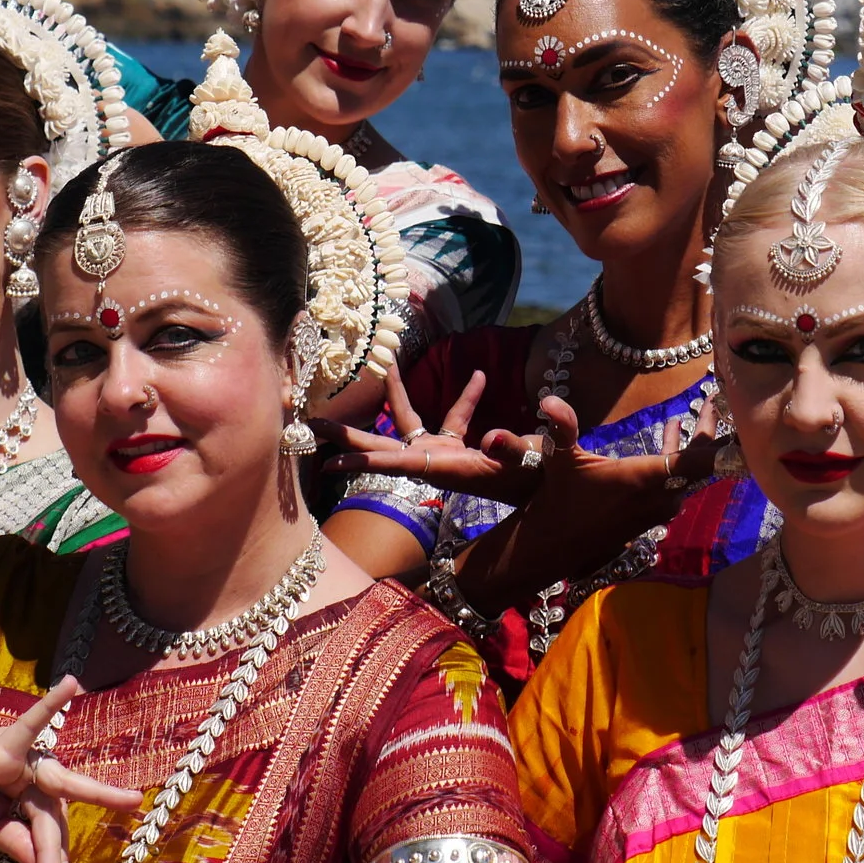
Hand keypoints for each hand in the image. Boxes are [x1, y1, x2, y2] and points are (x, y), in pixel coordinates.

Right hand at [0, 678, 144, 862]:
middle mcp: (26, 766)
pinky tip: (71, 683)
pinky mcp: (1, 745)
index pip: (47, 817)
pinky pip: (31, 725)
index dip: (53, 851)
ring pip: (46, 796)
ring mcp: (16, 753)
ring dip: (50, 839)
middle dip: (58, 844)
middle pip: (52, 808)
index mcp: (23, 786)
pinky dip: (51, 705)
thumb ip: (18, 844)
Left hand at [317, 366, 535, 502]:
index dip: (363, 463)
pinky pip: (454, 419)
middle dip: (349, 435)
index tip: (329, 463)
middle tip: (311, 422)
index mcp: (448, 469)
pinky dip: (467, 398)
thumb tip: (497, 436)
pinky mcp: (460, 450)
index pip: (398, 465)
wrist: (552, 502)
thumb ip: (514, 450)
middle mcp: (437, 464)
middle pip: (383, 447)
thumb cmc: (541, 485)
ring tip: (382, 360)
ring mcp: (446, 455)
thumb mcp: (533, 465)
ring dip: (395, 395)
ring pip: (409, 424)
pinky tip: (479, 377)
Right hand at [476, 396, 724, 603]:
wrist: (556, 544)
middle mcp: (661, 495)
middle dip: (711, 430)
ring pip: (690, 473)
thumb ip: (561, 427)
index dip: (727, 447)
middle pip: (702, 463)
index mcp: (647, 478)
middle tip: (718, 400)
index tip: (749, 428)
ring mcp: (660, 507)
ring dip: (697, 443)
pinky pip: (679, 482)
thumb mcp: (559, 459)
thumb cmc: (560, 498)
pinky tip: (672, 433)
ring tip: (702, 411)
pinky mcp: (654, 513)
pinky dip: (682, 458)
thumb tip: (548, 398)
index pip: (700, 462)